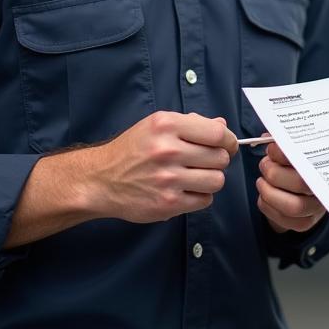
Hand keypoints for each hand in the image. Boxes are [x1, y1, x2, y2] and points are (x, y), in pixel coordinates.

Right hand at [87, 111, 237, 221]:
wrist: (101, 179)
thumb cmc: (133, 149)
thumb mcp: (158, 125)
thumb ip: (192, 123)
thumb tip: (223, 126)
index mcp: (167, 125)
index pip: (218, 134)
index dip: (228, 141)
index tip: (226, 145)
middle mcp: (167, 151)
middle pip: (220, 158)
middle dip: (218, 160)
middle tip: (205, 162)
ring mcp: (167, 179)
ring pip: (217, 181)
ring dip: (210, 180)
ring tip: (195, 176)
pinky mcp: (167, 204)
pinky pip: (205, 200)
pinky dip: (200, 196)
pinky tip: (185, 190)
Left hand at [256, 141, 326, 233]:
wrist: (303, 190)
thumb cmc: (297, 165)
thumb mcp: (293, 149)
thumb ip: (284, 142)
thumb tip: (268, 138)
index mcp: (326, 165)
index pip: (311, 159)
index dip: (286, 155)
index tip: (271, 148)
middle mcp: (325, 188)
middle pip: (301, 183)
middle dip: (274, 173)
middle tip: (264, 165)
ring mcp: (316, 208)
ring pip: (293, 206)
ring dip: (269, 192)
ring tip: (261, 181)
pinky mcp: (305, 223)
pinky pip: (283, 219)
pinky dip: (267, 205)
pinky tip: (264, 195)